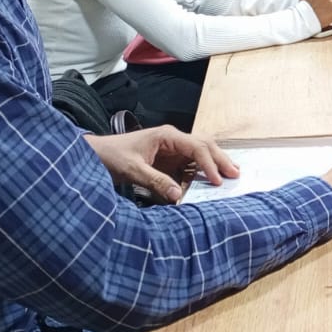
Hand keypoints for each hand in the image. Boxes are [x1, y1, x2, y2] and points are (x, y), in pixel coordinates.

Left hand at [84, 126, 238, 203]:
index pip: (196, 146)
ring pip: (201, 152)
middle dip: (220, 159)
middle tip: (235, 174)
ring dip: (215, 163)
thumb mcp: (133, 170)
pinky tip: (212, 179)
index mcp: (166, 136)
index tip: (217, 180)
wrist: (96, 155)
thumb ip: (156, 182)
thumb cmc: (112, 157)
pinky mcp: (169, 159)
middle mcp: (173, 139)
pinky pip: (190, 164)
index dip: (208, 163)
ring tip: (231, 175)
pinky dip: (203, 171)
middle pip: (204, 145)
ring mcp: (172, 149)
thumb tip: (179, 196)